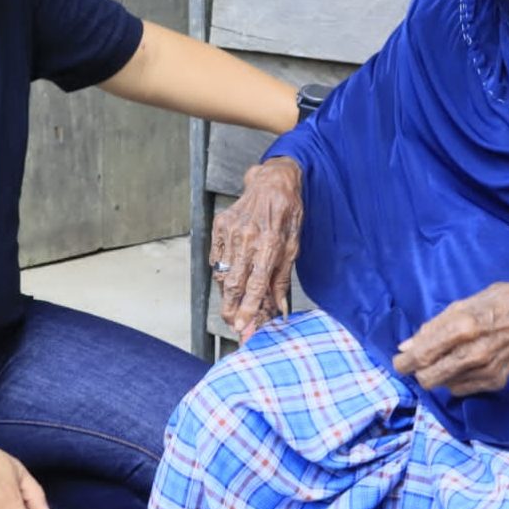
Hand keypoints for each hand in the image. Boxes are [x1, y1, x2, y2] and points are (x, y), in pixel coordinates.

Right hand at [212, 157, 303, 340]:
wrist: (272, 183)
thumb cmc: (287, 214)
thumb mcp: (293, 246)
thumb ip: (283, 278)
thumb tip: (279, 307)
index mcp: (270, 244)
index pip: (257, 284)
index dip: (248, 308)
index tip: (242, 325)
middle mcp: (248, 238)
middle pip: (234, 283)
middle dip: (231, 308)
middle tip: (232, 323)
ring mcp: (231, 231)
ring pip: (222, 272)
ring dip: (225, 294)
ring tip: (232, 305)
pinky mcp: (219, 226)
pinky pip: (215, 257)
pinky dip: (220, 271)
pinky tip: (228, 277)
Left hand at [392, 280, 508, 394]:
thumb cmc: (494, 303)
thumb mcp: (459, 306)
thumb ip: (431, 328)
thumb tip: (406, 347)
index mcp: (462, 327)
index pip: (422, 355)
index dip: (403, 363)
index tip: (399, 362)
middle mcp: (473, 353)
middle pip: (429, 379)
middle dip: (419, 372)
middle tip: (420, 362)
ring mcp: (486, 370)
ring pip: (444, 386)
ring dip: (440, 374)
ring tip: (450, 356)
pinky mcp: (496, 381)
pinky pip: (462, 389)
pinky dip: (457, 379)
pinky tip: (466, 363)